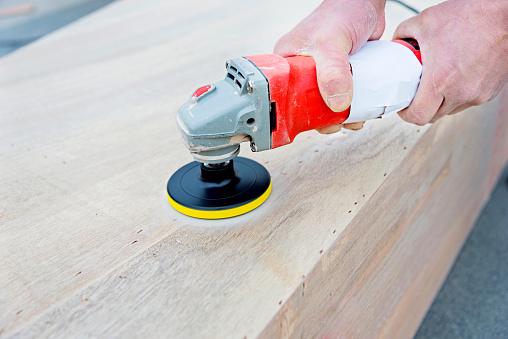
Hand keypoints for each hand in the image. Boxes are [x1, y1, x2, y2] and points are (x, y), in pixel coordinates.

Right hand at [274, 0, 385, 132]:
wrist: (367, 2)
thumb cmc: (342, 11)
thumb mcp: (332, 42)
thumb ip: (333, 72)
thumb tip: (337, 103)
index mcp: (288, 62)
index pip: (285, 95)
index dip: (297, 112)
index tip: (314, 121)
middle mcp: (303, 70)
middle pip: (308, 105)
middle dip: (324, 118)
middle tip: (338, 122)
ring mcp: (322, 75)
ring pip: (327, 104)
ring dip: (342, 116)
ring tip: (355, 117)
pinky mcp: (340, 77)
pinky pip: (343, 98)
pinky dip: (354, 107)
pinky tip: (363, 109)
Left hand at [394, 0, 507, 124]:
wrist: (507, 15)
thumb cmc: (474, 16)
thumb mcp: (426, 21)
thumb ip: (404, 34)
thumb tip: (396, 43)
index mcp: (441, 81)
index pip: (418, 116)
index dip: (406, 114)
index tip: (404, 106)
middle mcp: (461, 92)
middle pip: (433, 116)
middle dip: (422, 107)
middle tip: (417, 93)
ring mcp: (478, 94)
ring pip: (451, 110)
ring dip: (441, 102)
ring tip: (438, 82)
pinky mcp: (491, 91)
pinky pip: (468, 101)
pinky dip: (459, 94)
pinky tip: (457, 77)